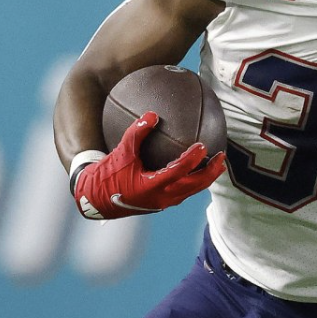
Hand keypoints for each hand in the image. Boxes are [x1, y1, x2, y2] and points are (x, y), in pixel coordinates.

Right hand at [73, 112, 225, 219]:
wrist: (94, 200)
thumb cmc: (107, 175)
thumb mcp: (121, 152)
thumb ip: (136, 133)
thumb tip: (153, 113)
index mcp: (152, 186)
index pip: (179, 172)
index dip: (192, 159)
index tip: (203, 145)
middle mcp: (161, 197)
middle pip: (194, 185)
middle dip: (211, 172)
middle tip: (222, 156)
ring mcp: (163, 203)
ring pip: (192, 191)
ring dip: (206, 178)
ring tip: (218, 165)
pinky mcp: (161, 203)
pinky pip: (184, 192)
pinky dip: (195, 181)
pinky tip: (197, 170)